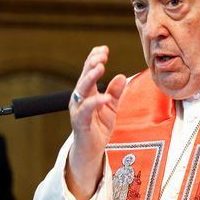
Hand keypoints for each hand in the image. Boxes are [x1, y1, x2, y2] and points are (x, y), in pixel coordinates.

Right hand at [66, 45, 126, 199]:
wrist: (90, 150)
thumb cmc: (98, 128)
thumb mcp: (111, 108)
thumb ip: (115, 92)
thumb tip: (121, 76)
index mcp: (87, 93)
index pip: (89, 71)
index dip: (95, 58)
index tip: (104, 48)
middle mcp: (80, 99)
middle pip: (84, 76)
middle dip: (92, 63)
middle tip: (102, 54)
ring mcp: (78, 110)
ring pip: (82, 89)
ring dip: (91, 77)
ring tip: (100, 66)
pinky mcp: (80, 122)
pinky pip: (87, 109)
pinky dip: (95, 102)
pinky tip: (104, 96)